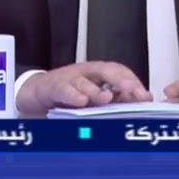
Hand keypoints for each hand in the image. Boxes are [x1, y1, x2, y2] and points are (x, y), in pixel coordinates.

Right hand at [16, 61, 152, 116]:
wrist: (33, 94)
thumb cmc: (65, 98)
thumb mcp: (91, 102)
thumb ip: (112, 103)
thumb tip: (139, 107)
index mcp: (97, 76)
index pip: (119, 72)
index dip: (133, 82)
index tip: (145, 97)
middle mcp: (85, 73)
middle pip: (106, 70)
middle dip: (121, 80)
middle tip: (133, 91)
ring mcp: (67, 78)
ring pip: (84, 81)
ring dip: (96, 90)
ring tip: (107, 98)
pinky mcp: (50, 87)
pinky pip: (62, 89)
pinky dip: (71, 95)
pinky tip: (80, 101)